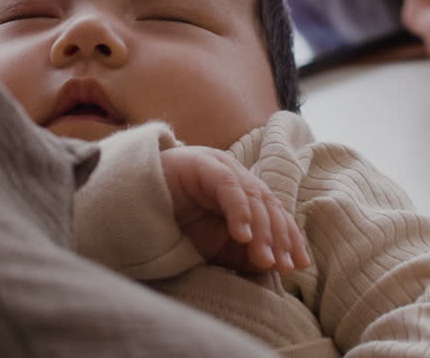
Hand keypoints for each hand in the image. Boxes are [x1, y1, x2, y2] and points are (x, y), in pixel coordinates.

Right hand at [160, 146, 310, 273]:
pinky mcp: (201, 163)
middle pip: (268, 204)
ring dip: (262, 230)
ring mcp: (219, 165)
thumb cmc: (174, 222)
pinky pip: (228, 186)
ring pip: (253, 196)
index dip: (289, 237)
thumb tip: (271, 264)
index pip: (274, 212)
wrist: (131, 202)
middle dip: (279, 237)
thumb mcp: (213, 244)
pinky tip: (242, 235)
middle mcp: (235, 175)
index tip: (297, 264)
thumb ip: (240, 252)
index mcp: (242, 191)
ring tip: (265, 258)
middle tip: (282, 266)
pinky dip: (239, 211)